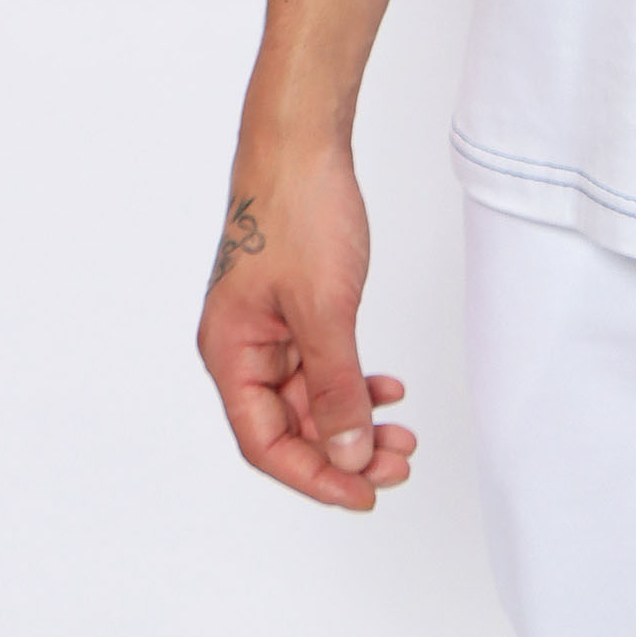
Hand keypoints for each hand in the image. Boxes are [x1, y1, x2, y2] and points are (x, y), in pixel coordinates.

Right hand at [196, 145, 416, 510]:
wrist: (302, 141)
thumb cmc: (299, 213)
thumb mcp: (324, 310)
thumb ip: (335, 387)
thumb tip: (347, 455)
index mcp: (230, 354)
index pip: (266, 443)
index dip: (314, 476)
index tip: (364, 495)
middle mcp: (242, 348)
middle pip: (290, 426)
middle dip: (345, 450)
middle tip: (400, 464)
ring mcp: (269, 328)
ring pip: (312, 397)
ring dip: (357, 417)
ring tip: (405, 435)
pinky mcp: (294, 307)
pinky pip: (322, 362)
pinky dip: (355, 379)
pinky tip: (389, 388)